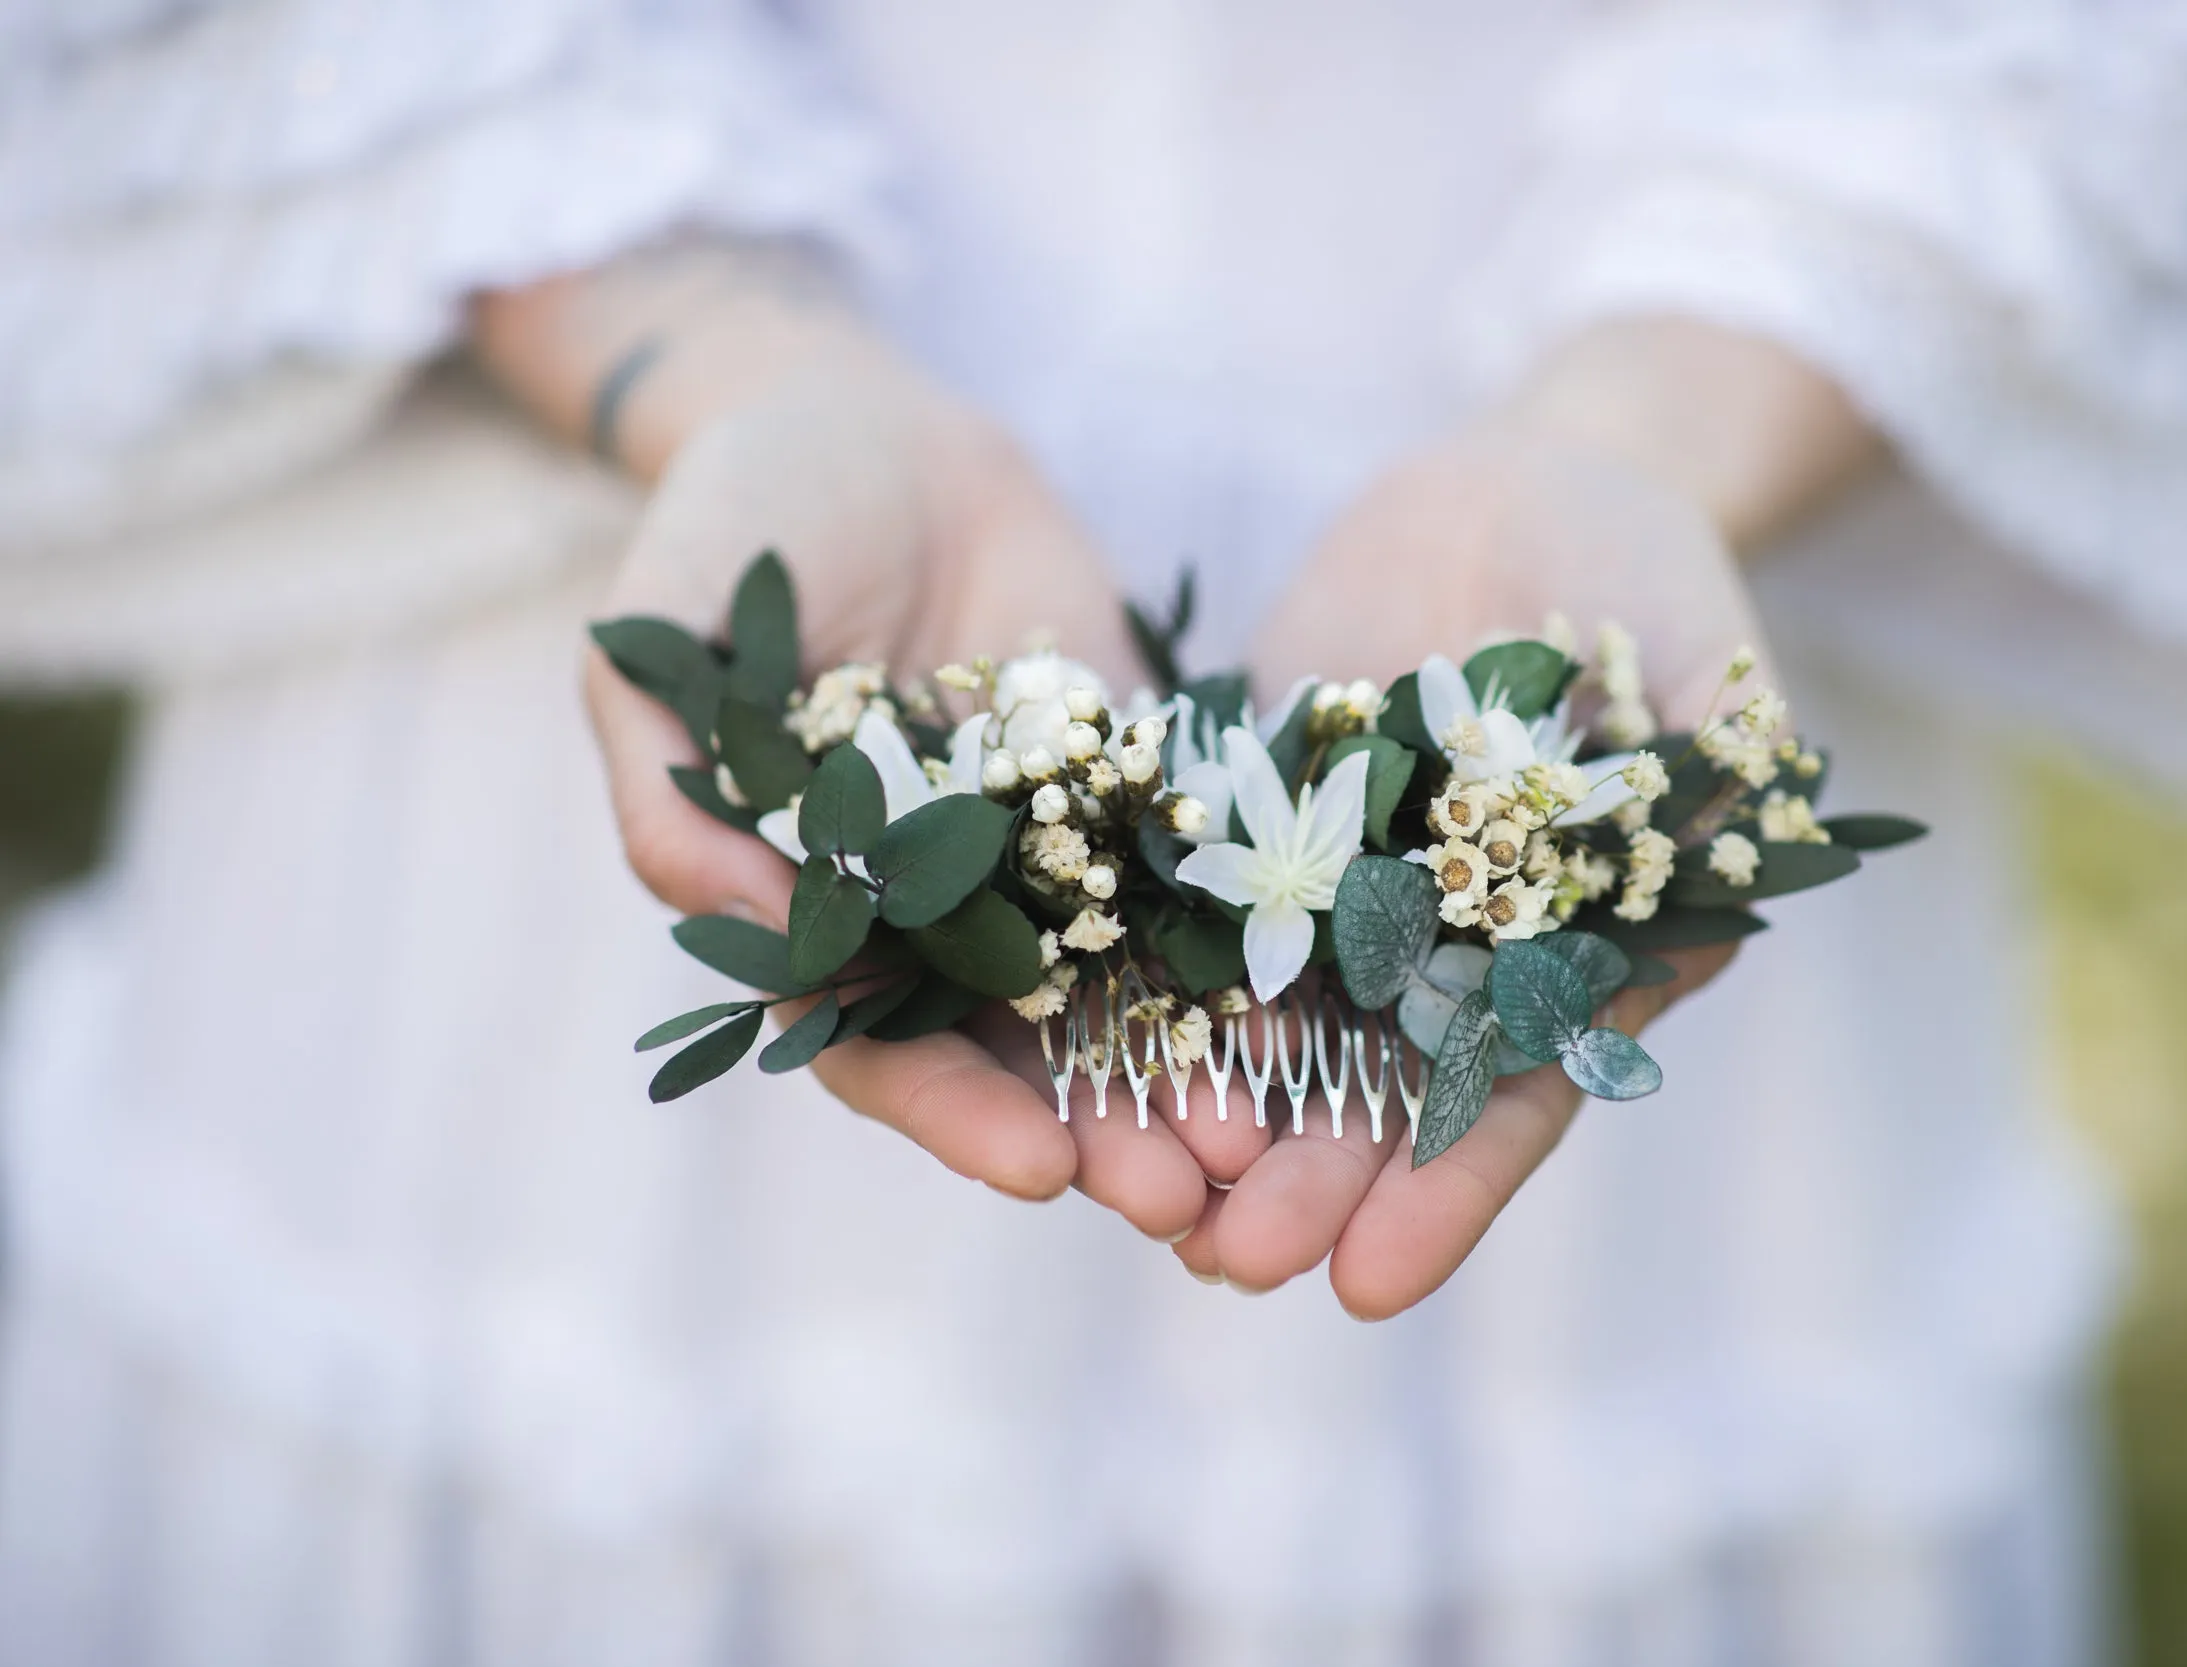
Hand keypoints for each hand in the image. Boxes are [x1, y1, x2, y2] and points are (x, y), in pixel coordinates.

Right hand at [480, 253, 1266, 1235]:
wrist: (873, 423)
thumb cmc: (743, 518)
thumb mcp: (665, 634)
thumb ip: (671, 777)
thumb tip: (725, 909)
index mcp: (813, 907)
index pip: (872, 1045)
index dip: (951, 1111)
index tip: (1039, 1166)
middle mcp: (930, 909)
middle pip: (1014, 1053)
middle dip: (1097, 1130)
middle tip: (1189, 1200)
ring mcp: (1038, 856)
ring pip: (1115, 996)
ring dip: (1182, 1078)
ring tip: (1265, 1146)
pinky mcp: (1127, 792)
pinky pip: (1189, 886)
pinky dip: (1242, 956)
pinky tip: (1316, 1010)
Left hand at [1189, 393, 1787, 1315]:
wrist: (1524, 493)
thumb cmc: (1642, 576)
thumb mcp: (1697, 659)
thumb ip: (1711, 757)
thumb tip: (1733, 837)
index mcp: (1570, 952)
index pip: (1512, 1094)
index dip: (1446, 1190)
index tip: (1369, 1284)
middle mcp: (1449, 949)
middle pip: (1372, 1090)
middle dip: (1305, 1181)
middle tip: (1231, 1262)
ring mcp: (1345, 892)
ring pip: (1269, 1028)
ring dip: (1208, 1117)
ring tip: (1140, 1199)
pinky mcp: (1254, 823)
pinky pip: (1187, 912)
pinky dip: (1141, 988)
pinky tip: (1076, 1059)